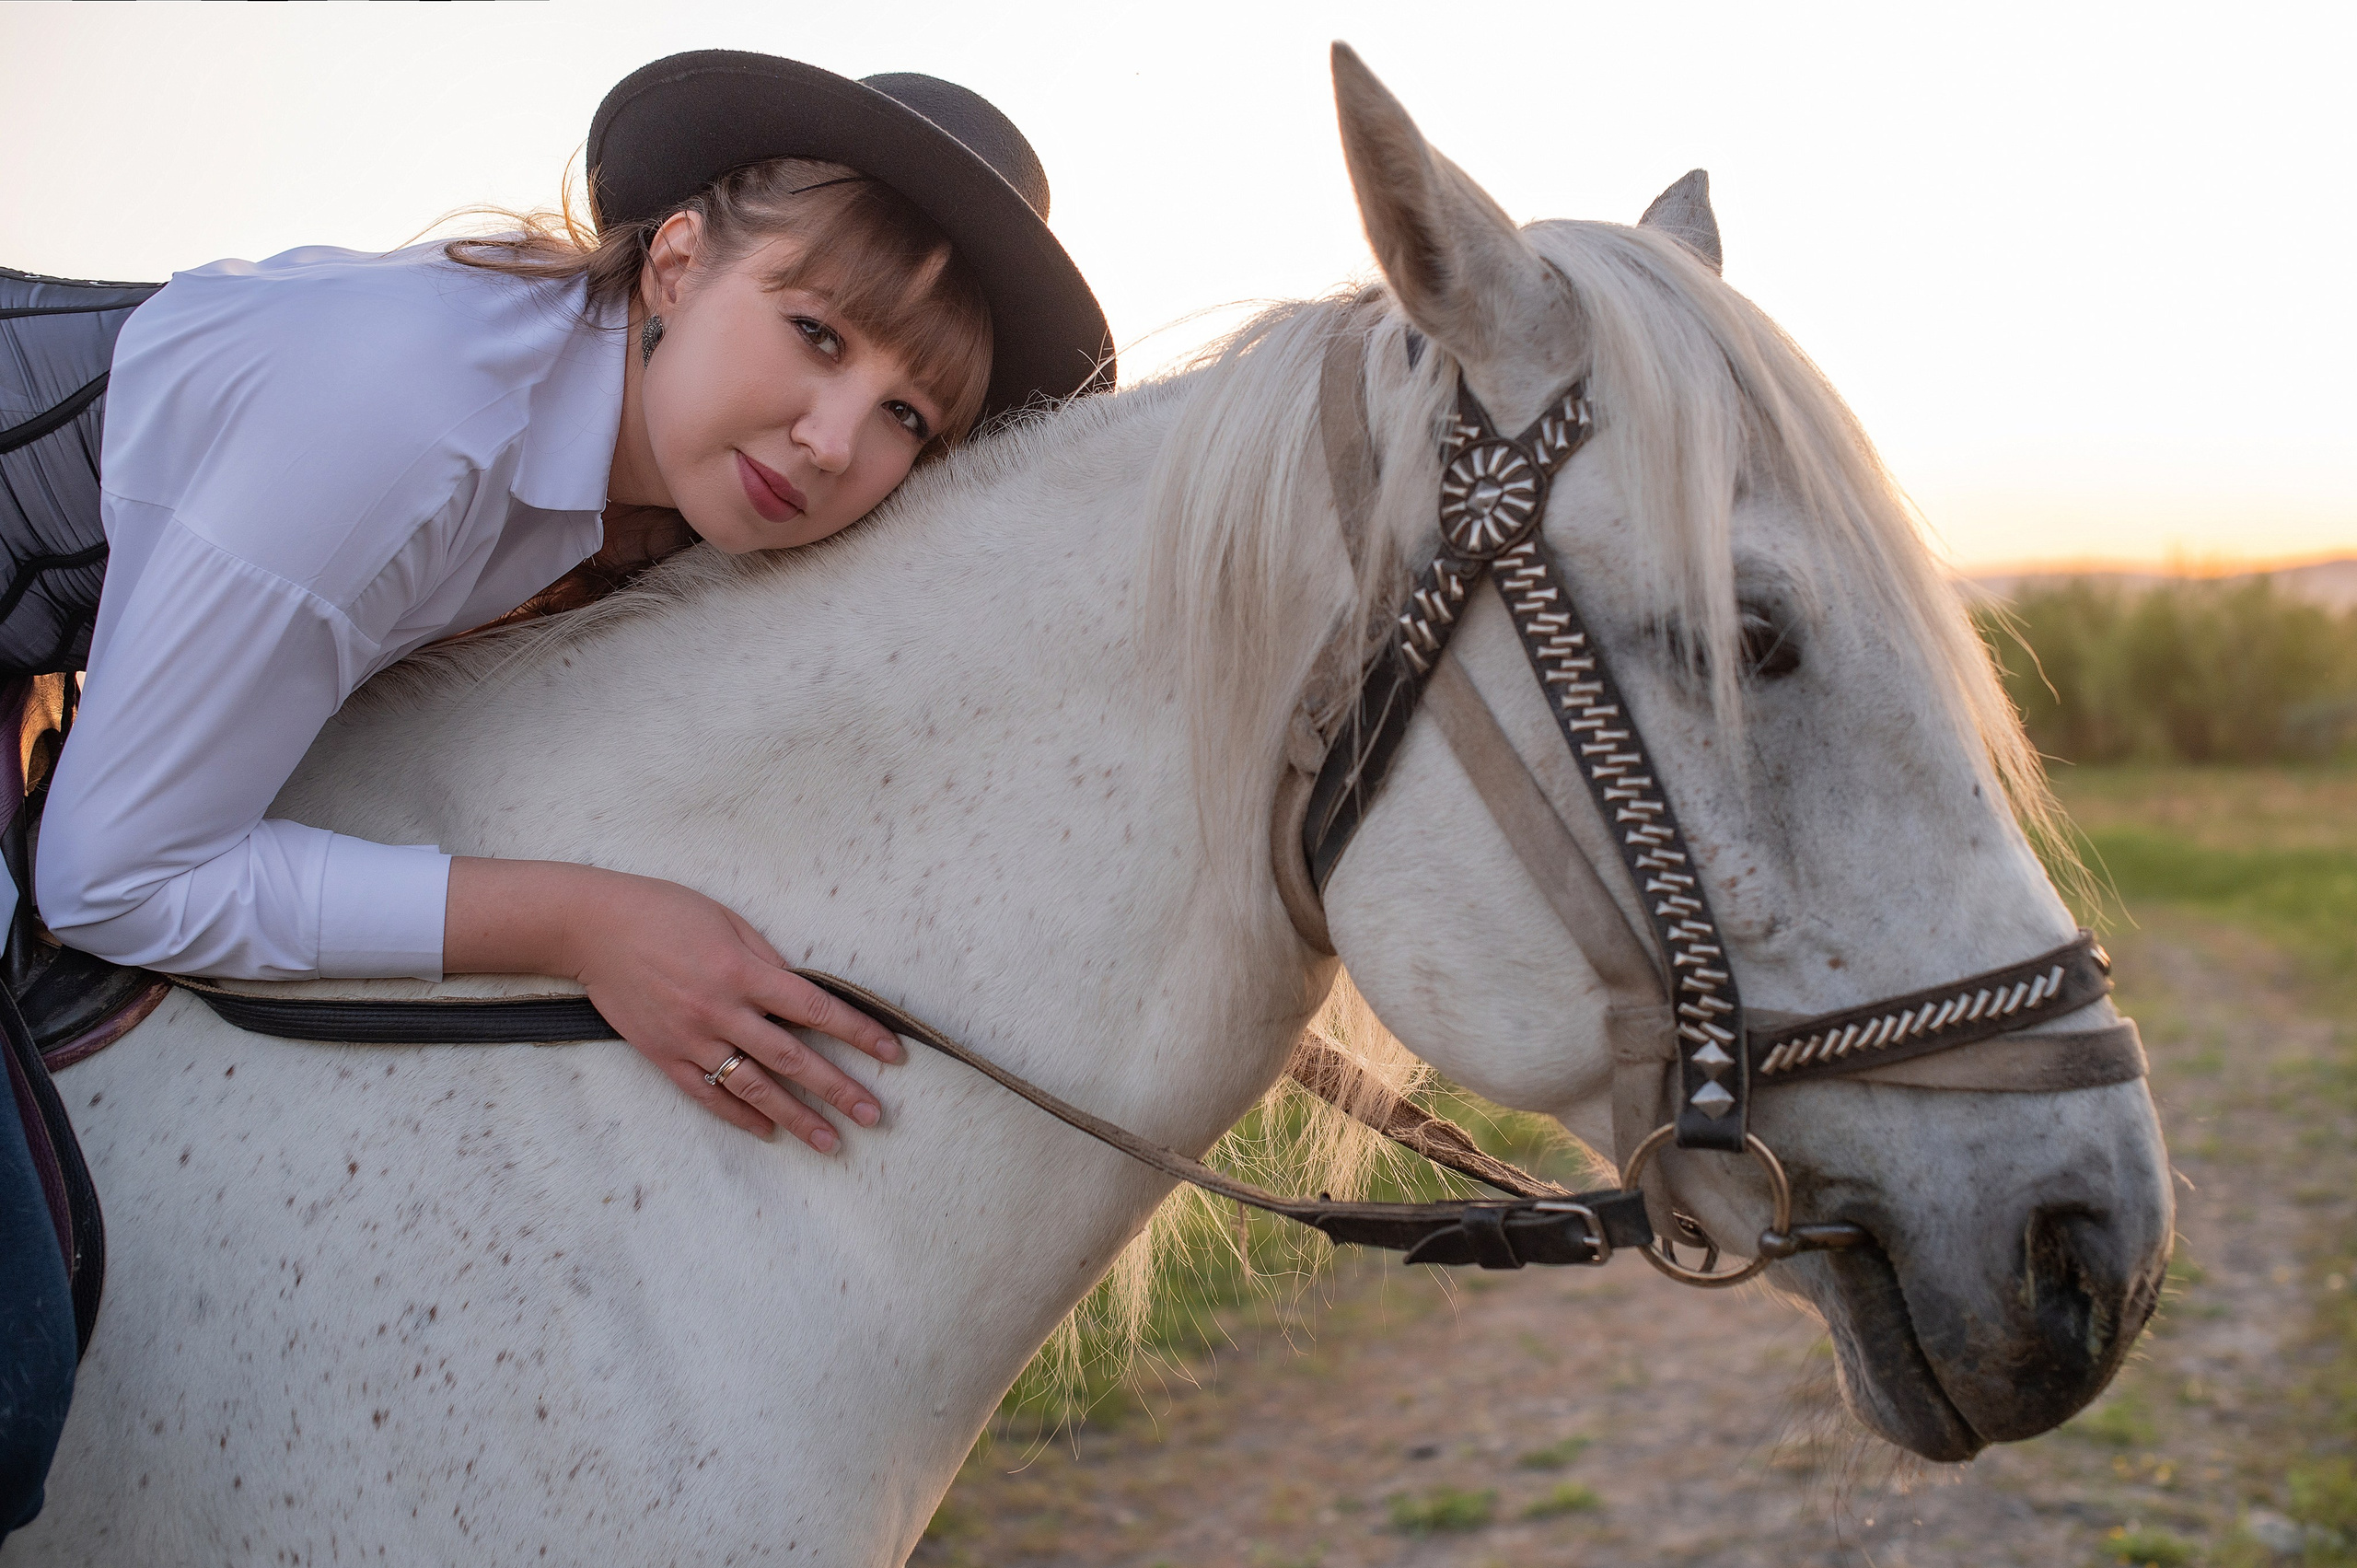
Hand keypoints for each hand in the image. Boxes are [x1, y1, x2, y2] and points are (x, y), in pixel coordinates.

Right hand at [445, 859, 901, 1144]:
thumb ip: (766, 958)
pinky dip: (740, 1116)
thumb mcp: (727, 919)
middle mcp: (722, 1010)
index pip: (816, 1010)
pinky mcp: (663, 1056)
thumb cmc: (663, 911)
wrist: (591, 928)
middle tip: (875, 1116)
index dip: (859, 1033)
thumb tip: (802, 989)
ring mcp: (691, 1038)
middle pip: (793, 1059)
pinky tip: (768, 1132)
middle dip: (839, 1090)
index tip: (892, 1054)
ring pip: (754, 1087)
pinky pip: (707, 1094)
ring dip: (796, 1118)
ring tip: (830, 1143)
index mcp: (744, 971)